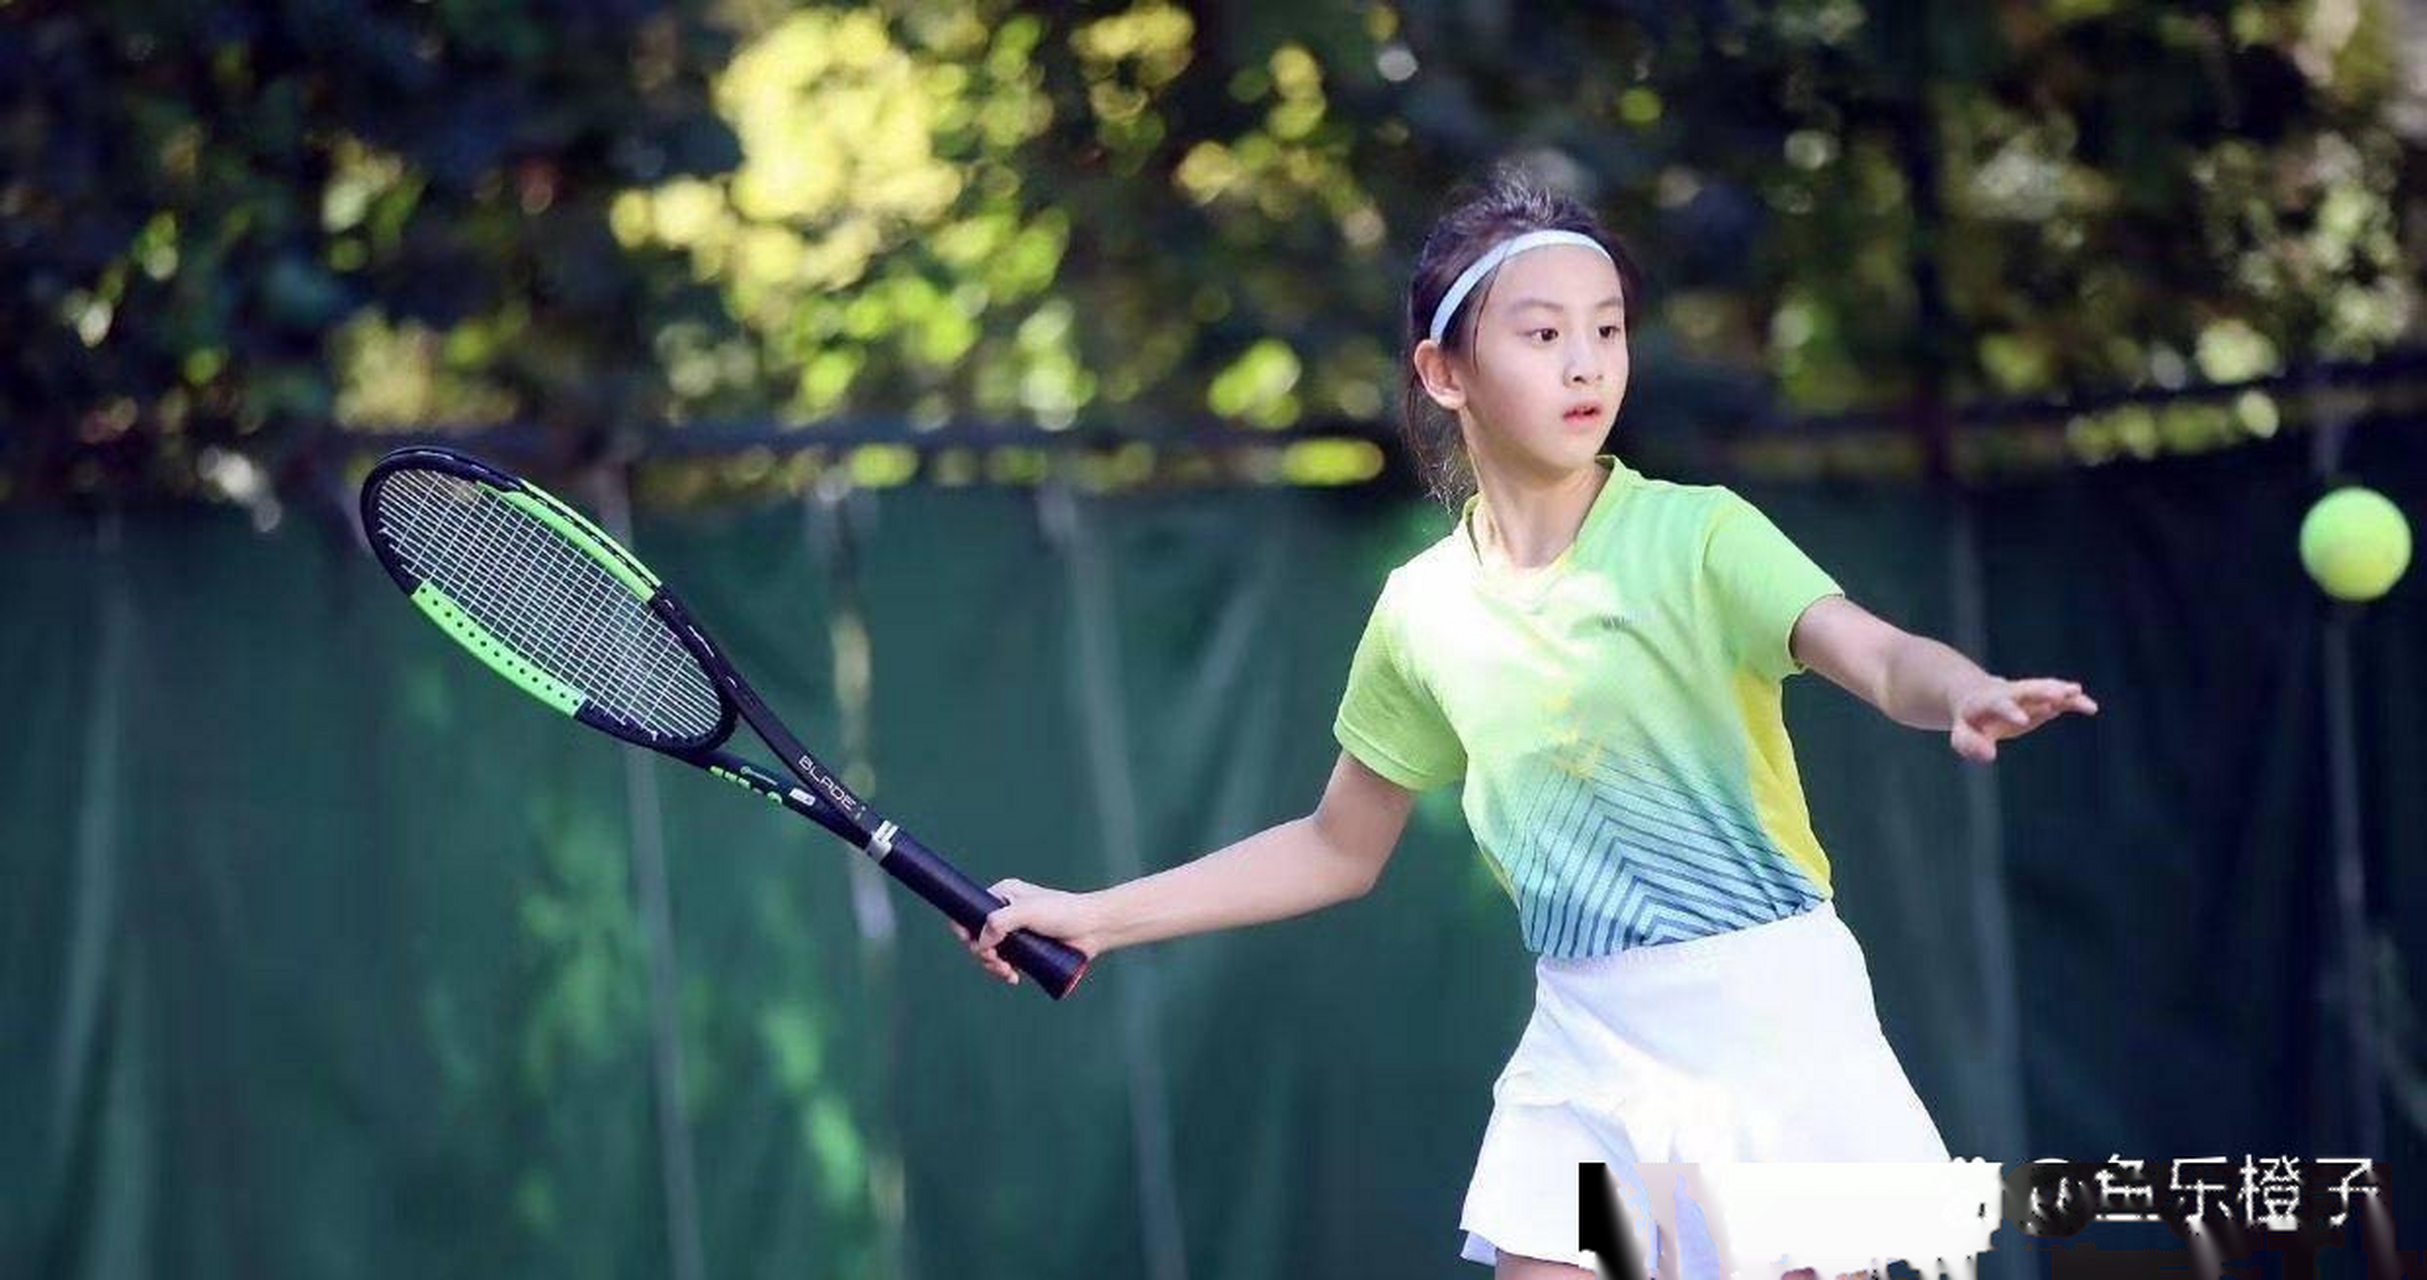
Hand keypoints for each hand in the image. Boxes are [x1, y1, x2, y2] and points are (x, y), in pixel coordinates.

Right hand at [952, 879, 1105, 986]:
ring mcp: (1016, 933)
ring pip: (991, 952)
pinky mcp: (1026, 950)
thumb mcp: (1028, 912)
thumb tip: (982, 942)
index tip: (970, 943)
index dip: (964, 928)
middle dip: (982, 953)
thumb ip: (1001, 922)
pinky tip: (1013, 977)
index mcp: (1003, 895)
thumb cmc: (1063, 912)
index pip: (970, 909)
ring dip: (993, 965)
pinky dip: (1005, 971)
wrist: (1093, 928)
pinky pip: (1006, 962)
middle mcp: (1006, 912)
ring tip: (1007, 971)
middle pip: (978, 935)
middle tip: (996, 961)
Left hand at [1949, 677, 2097, 762]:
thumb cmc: (1970, 723)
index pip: (1999, 705)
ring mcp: (2027, 694)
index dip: (2010, 712)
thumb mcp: (1962, 737)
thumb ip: (1971, 745)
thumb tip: (1989, 755)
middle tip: (2060, 695)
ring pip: (2045, 688)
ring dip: (2061, 691)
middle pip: (2026, 689)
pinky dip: (2073, 701)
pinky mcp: (2041, 699)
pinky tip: (2090, 707)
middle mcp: (2009, 693)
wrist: (1977, 698)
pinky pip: (2059, 698)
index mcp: (1987, 702)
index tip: (2022, 720)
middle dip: (2042, 691)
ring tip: (2078, 694)